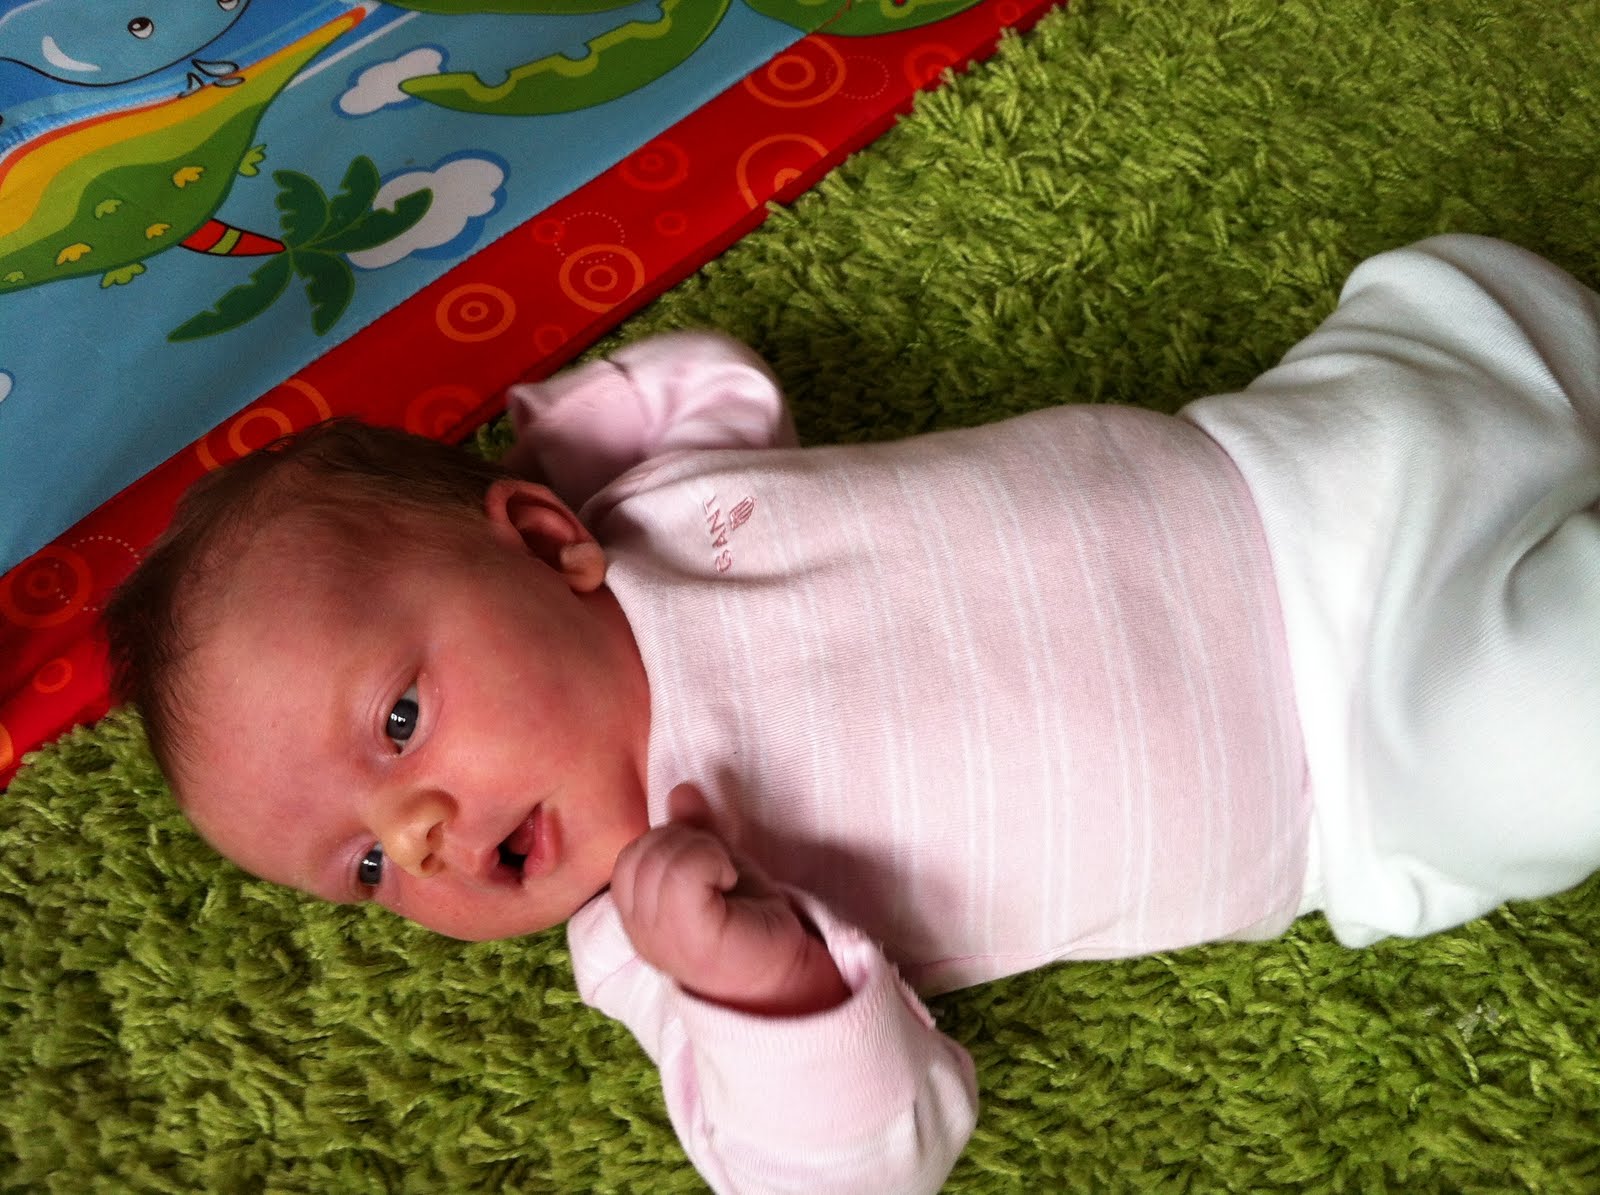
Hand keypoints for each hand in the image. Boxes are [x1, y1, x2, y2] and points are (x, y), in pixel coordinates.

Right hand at [611, 784, 848, 1016]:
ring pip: (660, 858)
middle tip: (719, 867)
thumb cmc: (749, 924)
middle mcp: (640, 932)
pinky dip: (710, 861)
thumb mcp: (716, 866)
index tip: (706, 859)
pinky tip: (730, 880)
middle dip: (684, 842)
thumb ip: (694, 831)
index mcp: (638, 917)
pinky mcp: (692, 938)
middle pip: (641, 853)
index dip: (667, 841)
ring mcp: (661, 939)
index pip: (628, 857)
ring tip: (726, 876)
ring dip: (702, 850)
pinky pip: (683, 874)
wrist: (786, 977)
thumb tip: (683, 791)